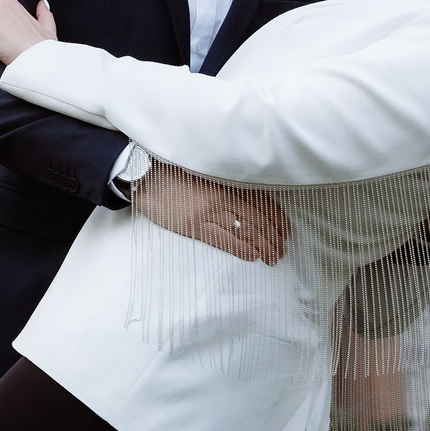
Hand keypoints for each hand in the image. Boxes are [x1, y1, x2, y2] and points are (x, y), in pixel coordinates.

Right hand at [131, 168, 288, 264]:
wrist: (144, 175)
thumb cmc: (174, 174)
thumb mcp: (206, 174)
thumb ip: (227, 186)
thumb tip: (251, 205)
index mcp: (226, 181)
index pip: (263, 202)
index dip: (278, 219)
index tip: (285, 230)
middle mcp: (221, 195)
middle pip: (258, 219)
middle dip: (274, 237)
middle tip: (282, 250)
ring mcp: (208, 210)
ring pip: (246, 231)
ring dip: (264, 246)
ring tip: (273, 256)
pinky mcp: (193, 225)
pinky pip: (224, 240)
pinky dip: (242, 249)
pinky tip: (252, 255)